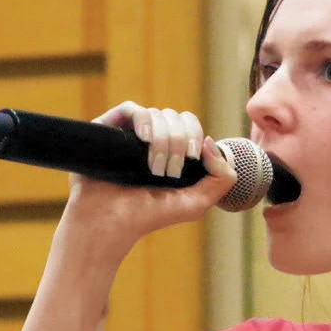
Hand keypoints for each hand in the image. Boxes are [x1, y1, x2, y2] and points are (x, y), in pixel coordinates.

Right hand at [62, 102, 237, 262]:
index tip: (192, 158)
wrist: (111, 221)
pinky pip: (132, 109)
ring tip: (154, 169)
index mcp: (174, 151)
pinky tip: (143, 139)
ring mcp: (131, 132)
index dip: (195, 136)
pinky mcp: (109, 128)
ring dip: (162, 142)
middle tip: (171, 171)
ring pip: (158, 114)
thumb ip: (221, 178)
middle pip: (178, 118)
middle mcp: (153, 139)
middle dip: (180, 142)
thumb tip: (210, 141)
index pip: (191, 125)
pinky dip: (143, 121)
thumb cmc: (151, 215)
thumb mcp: (197, 203)